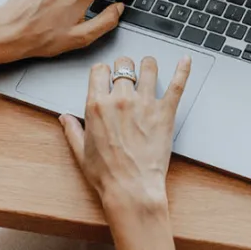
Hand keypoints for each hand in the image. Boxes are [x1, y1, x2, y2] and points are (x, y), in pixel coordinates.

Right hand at [60, 55, 191, 218]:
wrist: (131, 189)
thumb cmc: (107, 175)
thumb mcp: (81, 152)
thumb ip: (72, 130)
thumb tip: (64, 118)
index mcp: (97, 105)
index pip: (99, 70)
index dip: (103, 70)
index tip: (106, 74)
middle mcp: (120, 99)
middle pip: (124, 65)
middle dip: (124, 66)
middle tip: (128, 72)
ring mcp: (144, 104)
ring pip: (148, 68)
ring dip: (148, 65)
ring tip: (150, 65)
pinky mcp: (165, 113)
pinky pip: (176, 85)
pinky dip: (183, 70)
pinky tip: (185, 60)